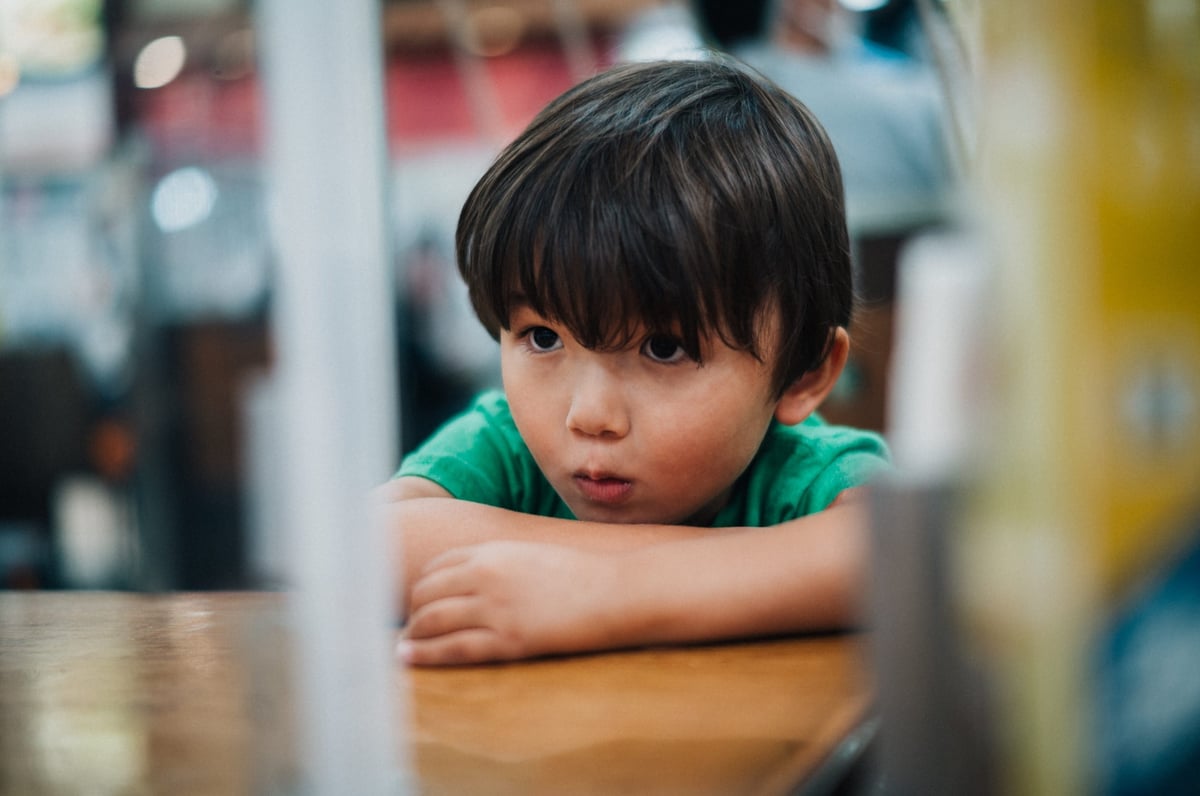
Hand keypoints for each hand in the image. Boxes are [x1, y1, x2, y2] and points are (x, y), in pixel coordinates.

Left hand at [399, 541, 626, 665]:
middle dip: (411, 611)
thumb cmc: (581, 575)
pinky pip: (453, 648)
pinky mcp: (508, 639)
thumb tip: (479, 580)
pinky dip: (425, 655)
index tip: (415, 601)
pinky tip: (410, 660)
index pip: (437, 567)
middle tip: (406, 628)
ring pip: (432, 621)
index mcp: (493, 552)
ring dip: (412, 635)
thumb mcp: (533, 556)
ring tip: (403, 648)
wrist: (616, 591)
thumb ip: (502, 564)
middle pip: (427, 592)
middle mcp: (486, 575)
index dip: (421, 586)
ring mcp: (495, 608)